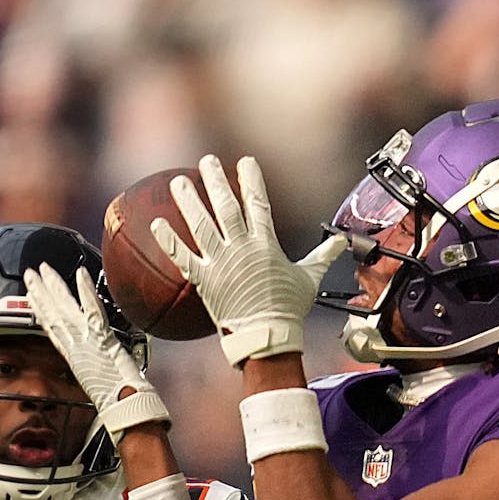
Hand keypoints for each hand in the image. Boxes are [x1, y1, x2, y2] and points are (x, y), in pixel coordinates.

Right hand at [23, 263, 169, 440]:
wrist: (124, 407)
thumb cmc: (117, 398)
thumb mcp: (100, 379)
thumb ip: (95, 366)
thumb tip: (98, 362)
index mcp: (74, 356)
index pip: (52, 328)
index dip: (40, 311)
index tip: (31, 296)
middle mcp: (76, 347)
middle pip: (53, 314)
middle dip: (40, 292)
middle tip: (31, 273)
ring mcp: (87, 341)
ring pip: (65, 309)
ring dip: (54, 287)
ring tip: (44, 269)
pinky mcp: (101, 338)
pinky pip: (92, 310)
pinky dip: (86, 291)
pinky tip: (79, 274)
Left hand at [150, 154, 346, 366]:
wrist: (268, 338)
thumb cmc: (289, 309)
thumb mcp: (309, 278)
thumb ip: (322, 256)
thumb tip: (341, 242)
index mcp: (266, 244)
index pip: (258, 203)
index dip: (251, 179)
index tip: (245, 161)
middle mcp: (242, 248)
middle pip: (226, 207)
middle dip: (216, 181)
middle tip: (206, 162)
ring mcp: (221, 264)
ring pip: (201, 226)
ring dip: (189, 202)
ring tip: (179, 182)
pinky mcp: (204, 281)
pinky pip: (183, 257)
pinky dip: (169, 240)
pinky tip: (157, 224)